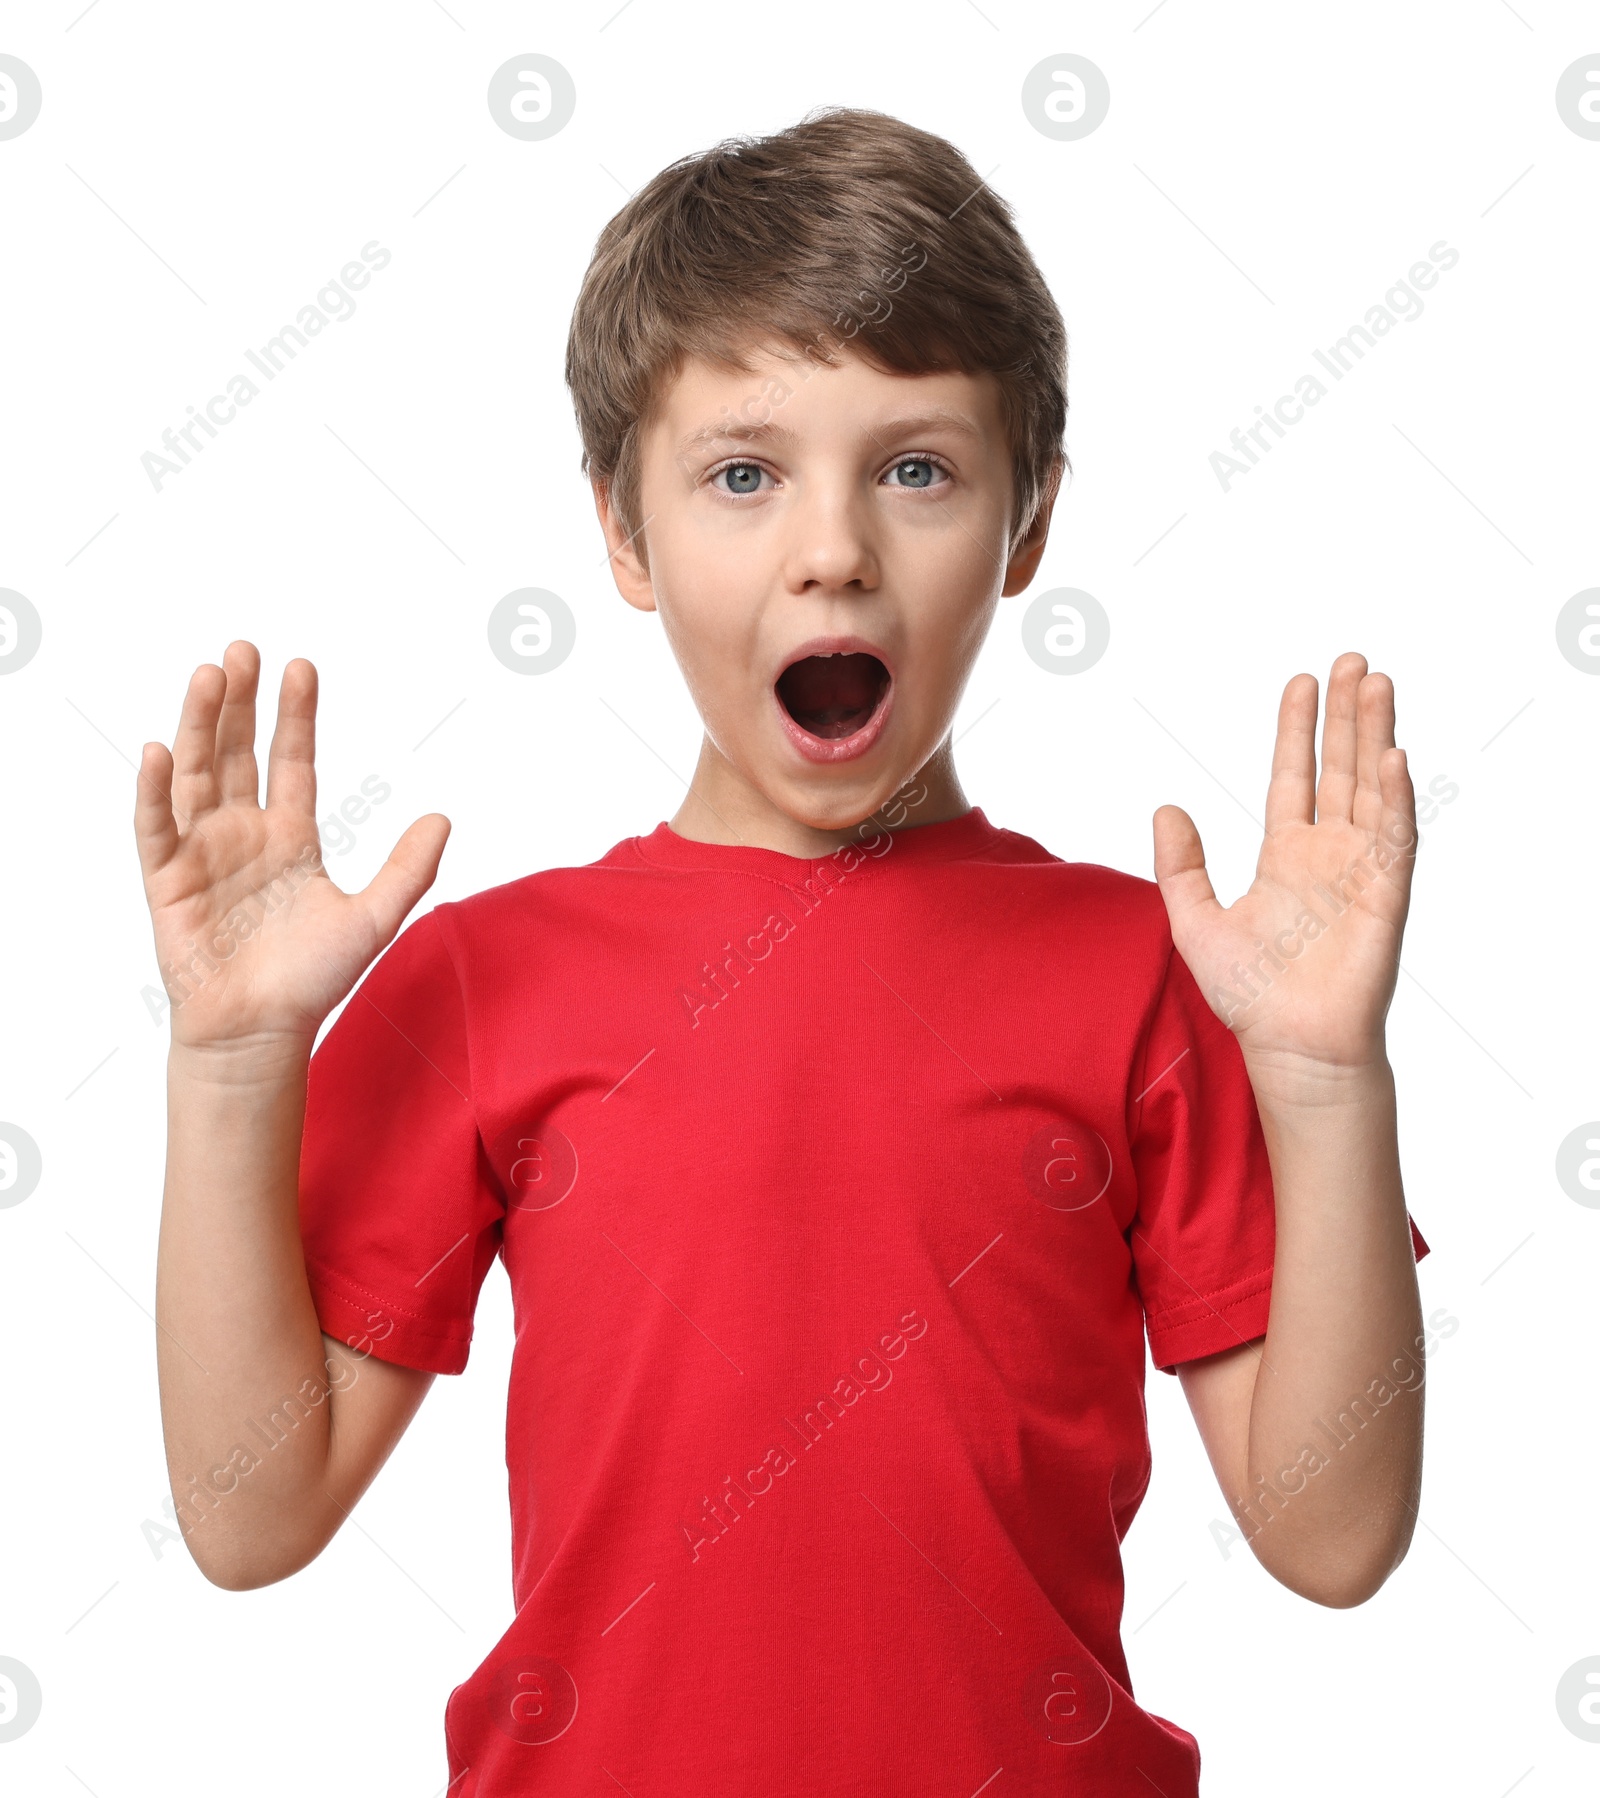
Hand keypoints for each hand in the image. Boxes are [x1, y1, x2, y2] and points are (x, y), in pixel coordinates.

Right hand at [134, 641, 449, 1052]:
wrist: (260, 1032)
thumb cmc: (310, 981)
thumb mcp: (374, 918)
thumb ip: (408, 869)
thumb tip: (444, 818)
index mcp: (291, 837)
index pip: (291, 761)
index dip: (295, 715)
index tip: (300, 666)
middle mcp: (243, 834)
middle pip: (238, 753)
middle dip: (240, 702)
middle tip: (243, 650)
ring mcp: (202, 852)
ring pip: (197, 773)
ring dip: (200, 725)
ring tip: (209, 675)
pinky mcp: (167, 879)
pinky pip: (156, 825)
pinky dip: (155, 789)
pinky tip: (160, 749)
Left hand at [1152, 652, 1415, 1074]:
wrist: (1288, 1047)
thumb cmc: (1249, 995)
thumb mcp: (1195, 920)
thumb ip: (1179, 865)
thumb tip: (1165, 808)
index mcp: (1285, 855)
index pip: (1294, 775)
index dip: (1297, 728)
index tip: (1300, 680)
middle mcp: (1327, 853)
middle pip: (1340, 768)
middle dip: (1346, 714)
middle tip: (1351, 659)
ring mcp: (1360, 871)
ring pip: (1371, 789)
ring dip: (1375, 737)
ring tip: (1377, 683)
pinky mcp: (1385, 897)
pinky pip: (1394, 839)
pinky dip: (1395, 799)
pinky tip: (1393, 758)